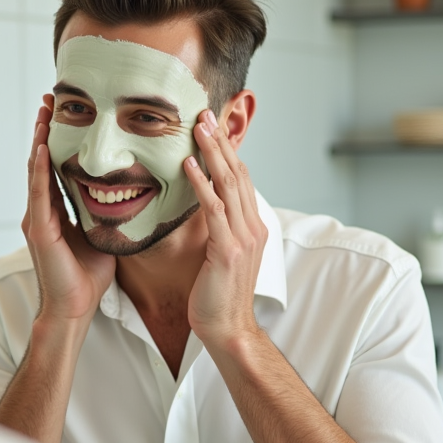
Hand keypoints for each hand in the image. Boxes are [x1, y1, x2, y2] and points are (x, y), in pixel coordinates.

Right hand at [22, 97, 115, 322]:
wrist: (74, 309)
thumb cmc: (87, 277)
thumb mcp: (101, 233)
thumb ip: (106, 212)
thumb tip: (131, 193)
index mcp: (56, 211)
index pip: (55, 166)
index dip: (58, 139)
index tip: (63, 112)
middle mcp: (42, 211)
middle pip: (41, 161)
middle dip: (44, 129)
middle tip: (50, 98)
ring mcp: (36, 219)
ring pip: (36, 171)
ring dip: (39, 140)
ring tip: (43, 112)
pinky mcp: (38, 231)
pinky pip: (38, 194)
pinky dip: (39, 169)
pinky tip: (40, 147)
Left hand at [183, 109, 268, 352]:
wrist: (228, 329)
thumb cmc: (218, 296)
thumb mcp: (222, 255)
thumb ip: (218, 229)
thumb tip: (203, 206)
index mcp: (253, 227)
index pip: (243, 178)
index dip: (228, 150)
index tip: (212, 126)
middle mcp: (253, 227)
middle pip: (239, 173)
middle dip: (221, 141)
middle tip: (205, 113)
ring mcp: (244, 238)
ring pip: (229, 184)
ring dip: (212, 153)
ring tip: (198, 127)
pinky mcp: (228, 250)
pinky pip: (214, 209)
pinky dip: (201, 184)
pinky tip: (189, 165)